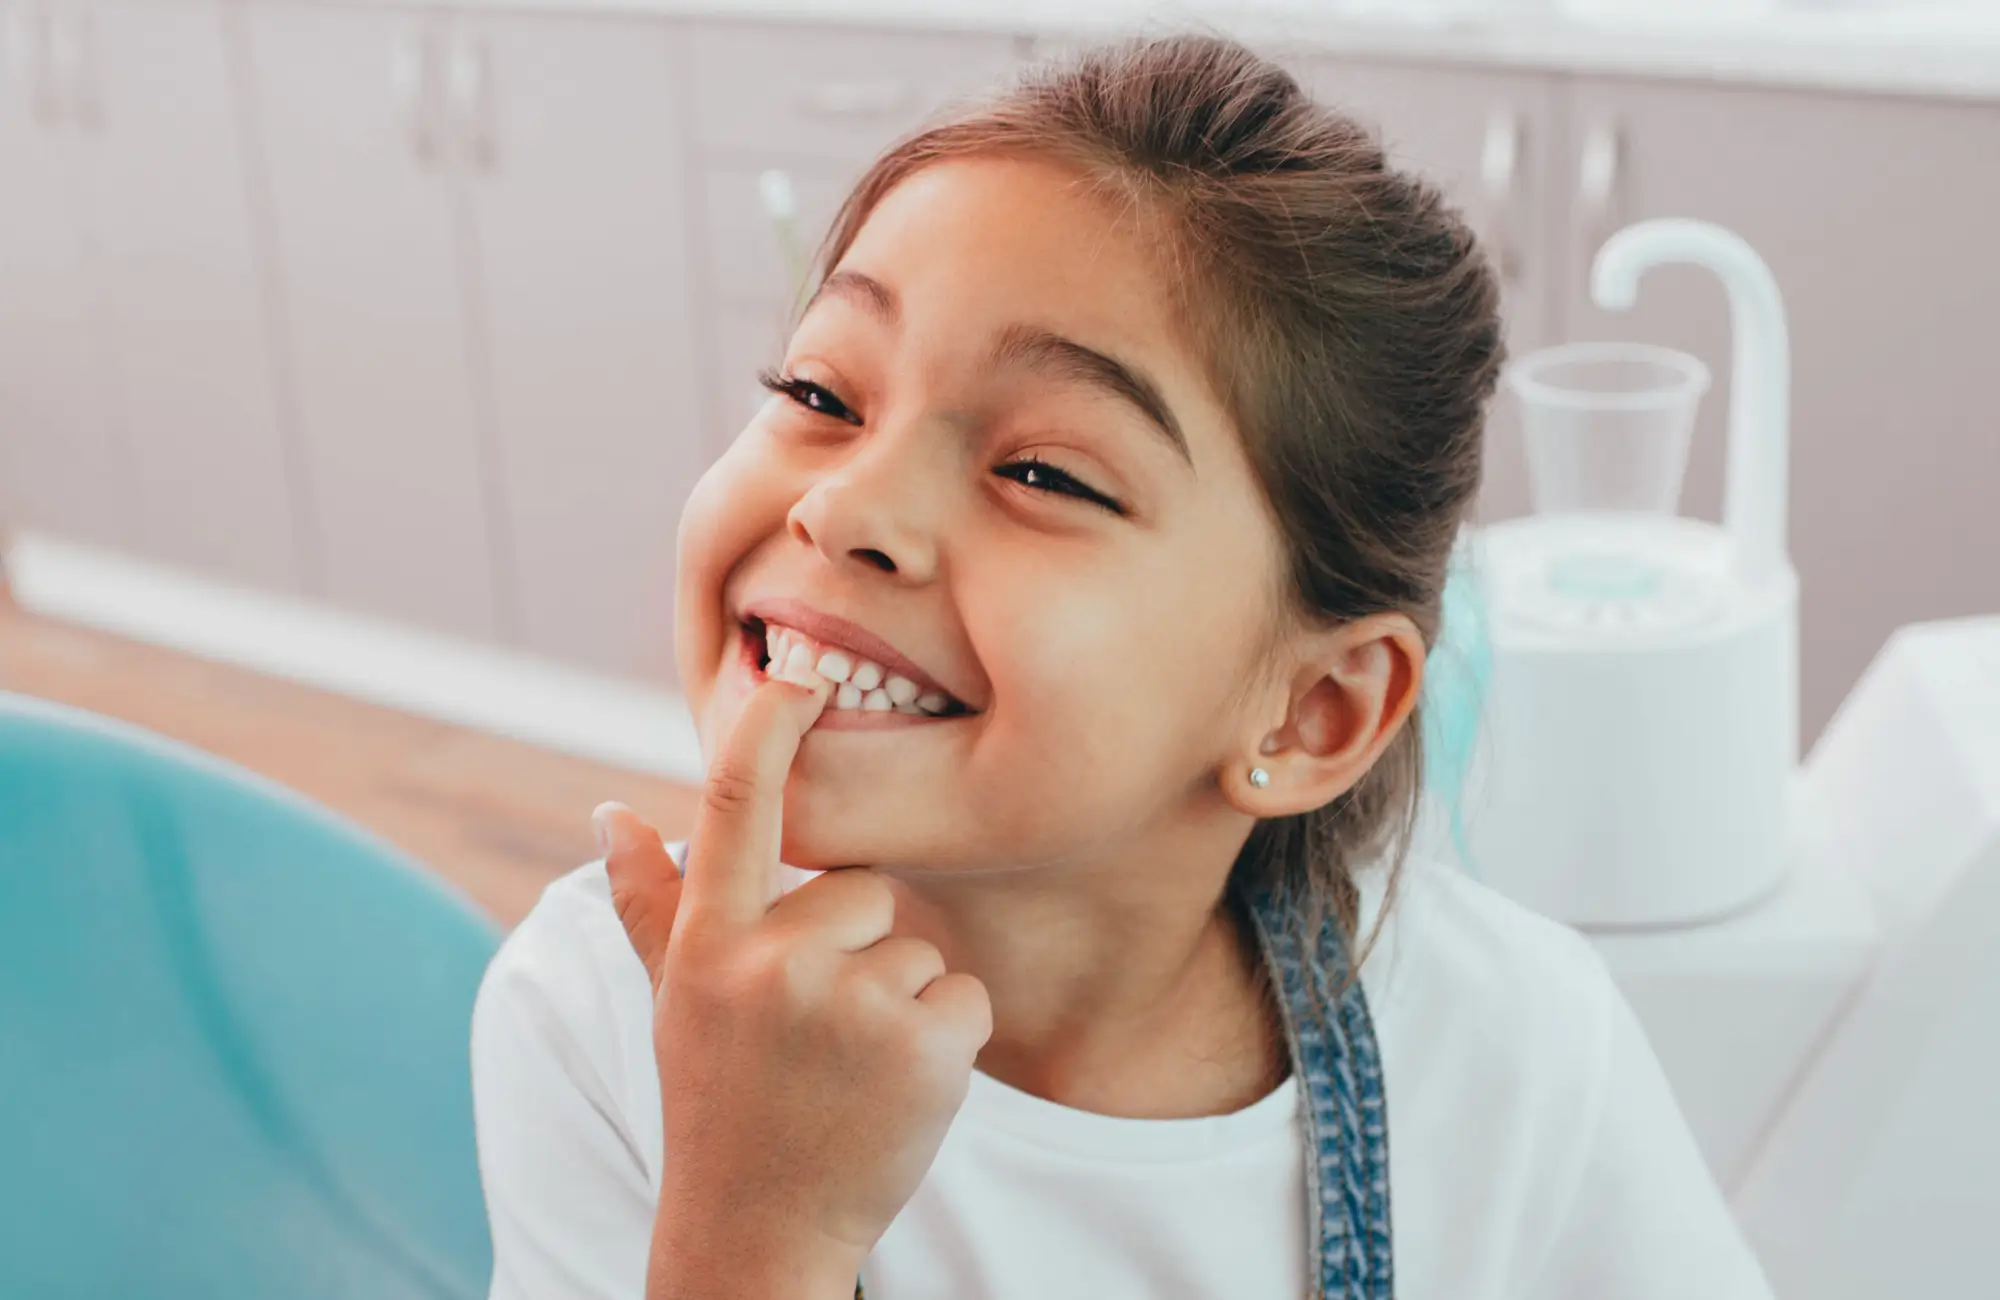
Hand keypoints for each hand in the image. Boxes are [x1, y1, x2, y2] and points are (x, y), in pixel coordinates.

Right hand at [599, 676, 991, 1298]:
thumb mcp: (673, 1003)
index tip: (796, 670)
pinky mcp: (924, 1047)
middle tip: (815, 1033)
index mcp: (709, 944)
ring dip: (898, 1001)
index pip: (733, 808)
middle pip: (862, 888)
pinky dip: (946, 1040)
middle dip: (855, 948)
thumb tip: (610, 813)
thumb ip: (648, 905)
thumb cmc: (719, 1101)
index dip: (767, 729)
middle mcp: (771, 965)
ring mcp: (849, 1006)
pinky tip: (895, 1091)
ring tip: (848, 1071)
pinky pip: (964, 995)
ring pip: (916, 946)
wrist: (758, 1233)